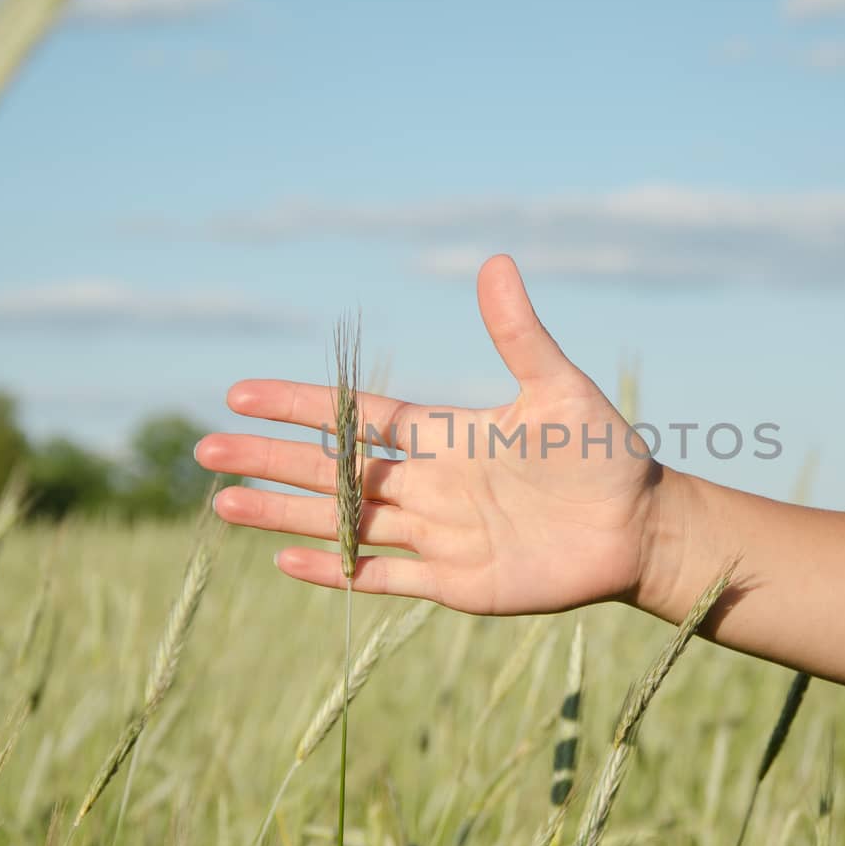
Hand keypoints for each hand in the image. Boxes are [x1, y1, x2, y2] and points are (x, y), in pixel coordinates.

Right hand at [195, 255, 664, 614]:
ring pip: (345, 523)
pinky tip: (287, 562)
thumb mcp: (559, 388)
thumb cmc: (603, 454)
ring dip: (284, 514)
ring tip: (222, 504)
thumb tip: (495, 262)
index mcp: (446, 435)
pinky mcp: (456, 583)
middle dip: (271, 460)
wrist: (638, 526)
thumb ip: (519, 335)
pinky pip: (385, 577)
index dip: (303, 406)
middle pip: (333, 472)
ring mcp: (438, 535)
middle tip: (206, 449)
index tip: (242, 393)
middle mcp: (429, 484)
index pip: (358, 418)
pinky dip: (339, 571)